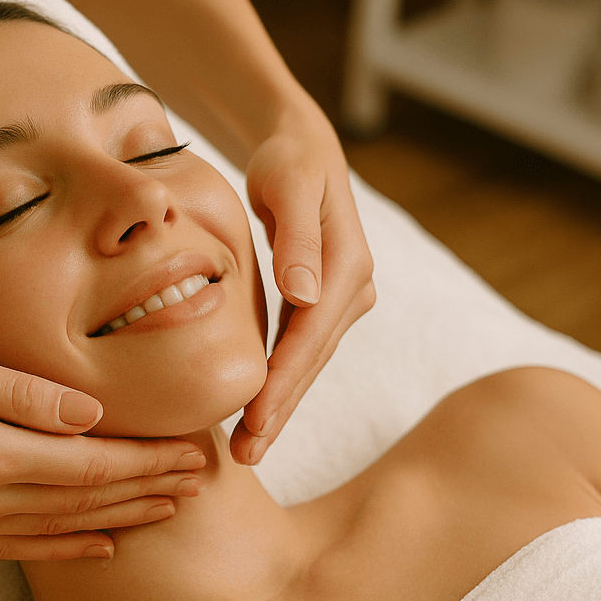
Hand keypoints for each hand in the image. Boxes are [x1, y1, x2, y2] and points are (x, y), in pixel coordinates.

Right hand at [0, 341, 205, 559]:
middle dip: (148, 490)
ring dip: (120, 520)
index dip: (146, 461)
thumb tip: (90, 411)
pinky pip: (20, 550)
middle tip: (200, 480)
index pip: (89, 465)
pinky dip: (68, 548)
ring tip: (169, 510)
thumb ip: (18, 391)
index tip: (193, 450)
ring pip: (60, 532)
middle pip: (85, 502)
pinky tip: (102, 544)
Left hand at [231, 105, 374, 465]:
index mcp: (348, 265)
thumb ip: (298, 239)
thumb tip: (304, 294)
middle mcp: (354, 287)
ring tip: (248, 448)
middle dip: (280, 409)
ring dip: (280, 405)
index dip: (283, 382)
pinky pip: (301, 348)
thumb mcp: (288, 185)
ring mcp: (343, 297)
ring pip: (307, 361)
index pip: (310, 335)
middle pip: (311, 359)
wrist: (300, 144)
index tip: (255, 421)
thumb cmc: (287, 158)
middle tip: (246, 456)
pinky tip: (256, 410)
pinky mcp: (325, 301)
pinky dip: (280, 379)